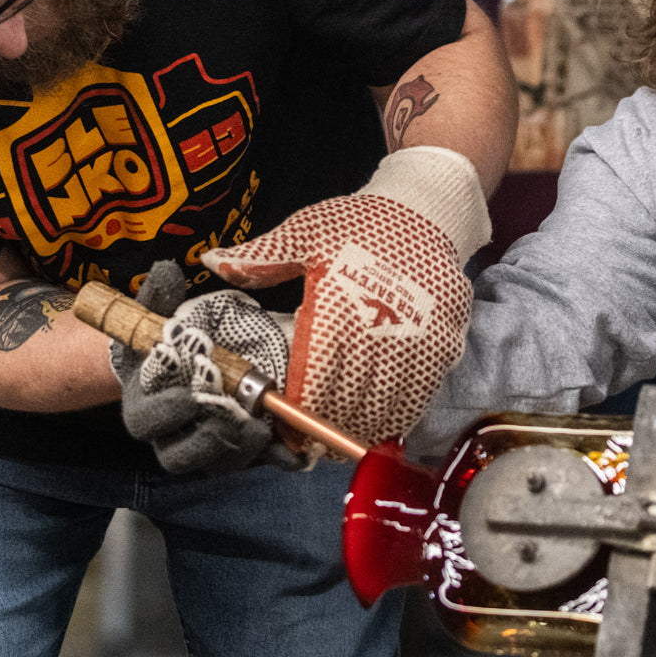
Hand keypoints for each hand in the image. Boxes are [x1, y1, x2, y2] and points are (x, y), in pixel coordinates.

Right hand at [112, 274, 292, 473]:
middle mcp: (168, 435)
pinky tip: (293, 452)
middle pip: (179, 456)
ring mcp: (202, 449)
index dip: (167, 414)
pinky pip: (252, 465)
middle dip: (207, 441)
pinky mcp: (235, 453)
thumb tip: (167, 269)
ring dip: (240, 451)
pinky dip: (274, 460)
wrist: (182, 364)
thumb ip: (159, 296)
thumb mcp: (157, 316)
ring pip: (216, 464)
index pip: (147, 422)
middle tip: (235, 419)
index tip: (191, 396)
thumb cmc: (167, 342)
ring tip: (262, 430)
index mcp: (144, 405)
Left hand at [201, 147, 489, 447]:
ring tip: (339, 444)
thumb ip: (260, 258)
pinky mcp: (445, 347)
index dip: (299, 414)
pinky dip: (397, 418)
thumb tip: (211, 263)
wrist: (426, 210)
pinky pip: (420, 397)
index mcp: (336, 308)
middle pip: (348, 402)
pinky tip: (379, 427)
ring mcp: (417, 342)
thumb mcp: (304, 232)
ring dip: (360, 430)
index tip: (286, 431)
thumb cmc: (359, 224)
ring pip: (385, 407)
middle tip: (308, 446)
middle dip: (326, 428)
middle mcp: (378, 331)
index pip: (314, 380)